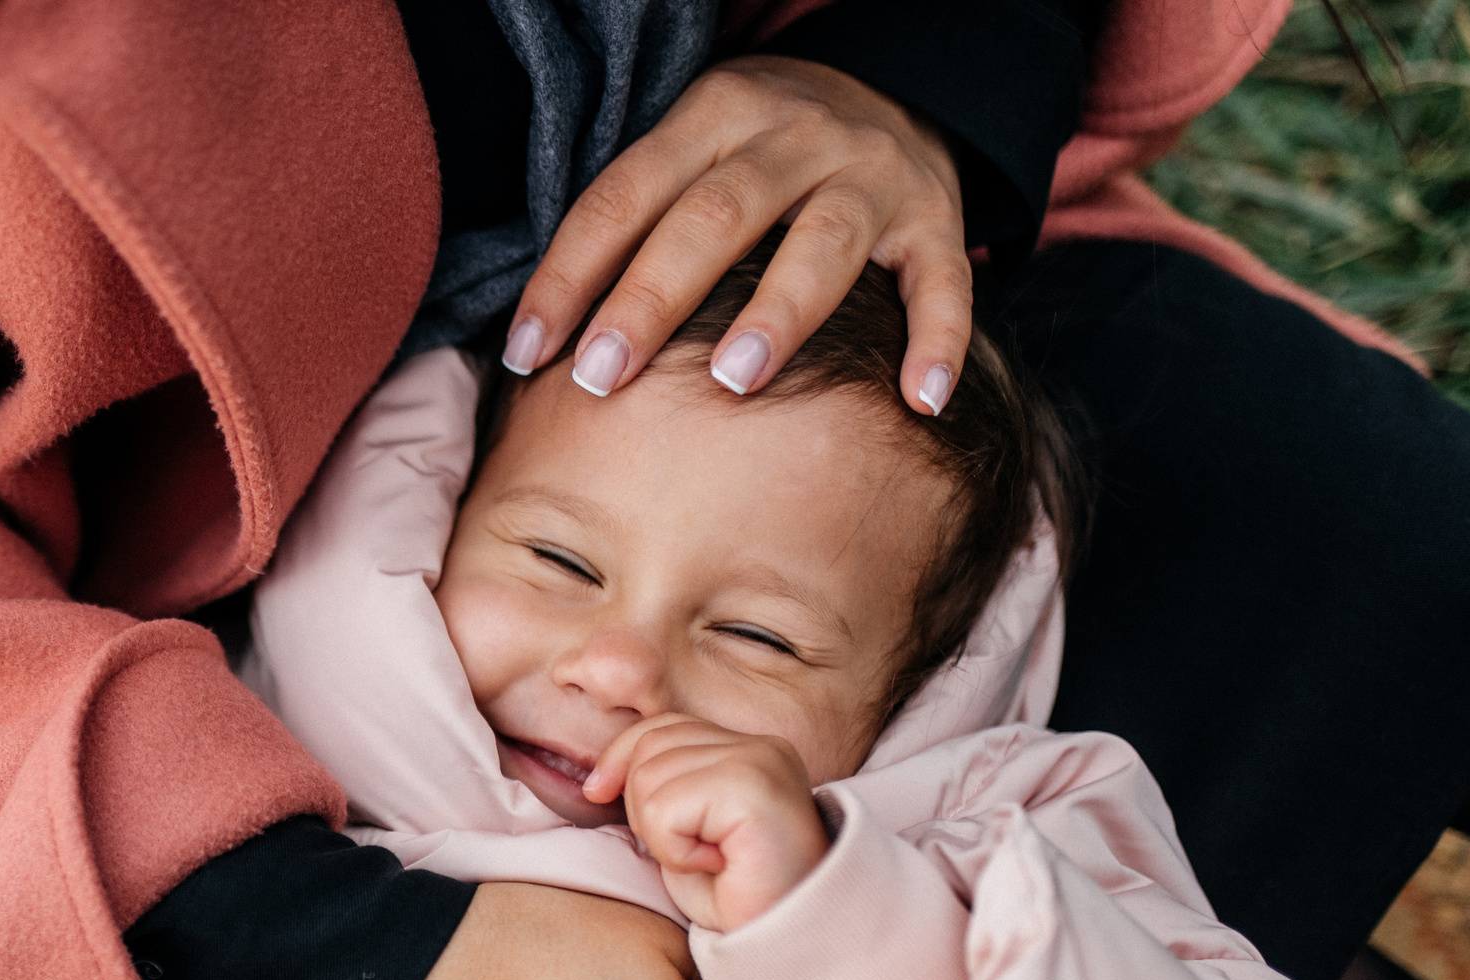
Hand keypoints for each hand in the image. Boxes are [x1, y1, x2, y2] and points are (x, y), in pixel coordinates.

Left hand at [502, 57, 967, 416]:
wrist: (897, 87)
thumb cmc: (759, 154)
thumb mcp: (692, 153)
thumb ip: (631, 223)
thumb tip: (535, 340)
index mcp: (715, 114)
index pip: (626, 194)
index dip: (570, 273)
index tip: (527, 351)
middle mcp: (796, 135)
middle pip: (715, 216)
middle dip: (651, 299)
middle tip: (601, 376)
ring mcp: (872, 175)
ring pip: (823, 242)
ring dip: (776, 314)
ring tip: (731, 382)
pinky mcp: (937, 218)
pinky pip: (943, 280)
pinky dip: (936, 339)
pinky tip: (918, 402)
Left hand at [585, 714, 827, 932]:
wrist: (785, 944)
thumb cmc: (737, 897)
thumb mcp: (684, 835)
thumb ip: (657, 790)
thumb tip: (599, 778)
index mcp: (747, 750)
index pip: (661, 727)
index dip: (620, 757)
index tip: (597, 794)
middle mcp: (760, 746)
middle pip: (650, 747)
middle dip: (645, 808)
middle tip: (692, 850)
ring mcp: (760, 761)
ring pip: (650, 777)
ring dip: (662, 836)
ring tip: (709, 859)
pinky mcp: (752, 787)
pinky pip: (665, 808)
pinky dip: (674, 850)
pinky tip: (715, 864)